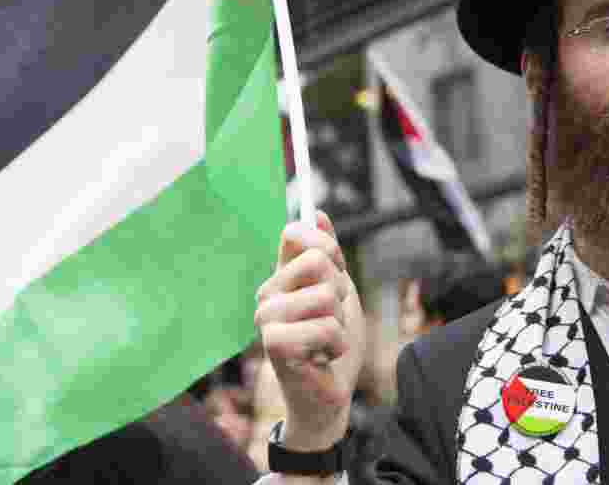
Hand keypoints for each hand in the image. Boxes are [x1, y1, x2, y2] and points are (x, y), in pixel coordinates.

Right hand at [255, 211, 365, 451]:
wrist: (328, 395)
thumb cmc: (332, 344)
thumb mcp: (340, 292)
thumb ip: (329, 255)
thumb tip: (318, 212)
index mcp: (279, 277)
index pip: (297, 233)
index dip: (328, 249)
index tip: (335, 273)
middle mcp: (267, 293)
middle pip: (319, 261)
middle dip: (341, 292)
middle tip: (332, 318)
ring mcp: (266, 318)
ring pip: (327, 295)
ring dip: (341, 322)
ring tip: (327, 340)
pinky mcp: (274, 344)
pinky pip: (327, 328)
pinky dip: (338, 345)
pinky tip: (323, 357)